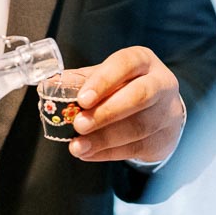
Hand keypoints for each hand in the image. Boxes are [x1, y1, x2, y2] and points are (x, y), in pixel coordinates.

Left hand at [68, 46, 184, 164]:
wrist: (160, 111)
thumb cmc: (125, 89)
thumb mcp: (105, 78)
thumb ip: (80, 82)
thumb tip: (48, 86)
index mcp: (143, 61)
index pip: (126, 64)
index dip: (104, 81)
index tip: (82, 99)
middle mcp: (161, 83)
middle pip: (140, 96)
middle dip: (107, 112)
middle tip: (78, 125)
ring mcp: (167, 112)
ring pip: (139, 126)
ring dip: (104, 139)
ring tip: (77, 146)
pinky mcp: (165, 138)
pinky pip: (137, 148)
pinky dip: (109, 153)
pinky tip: (89, 153)